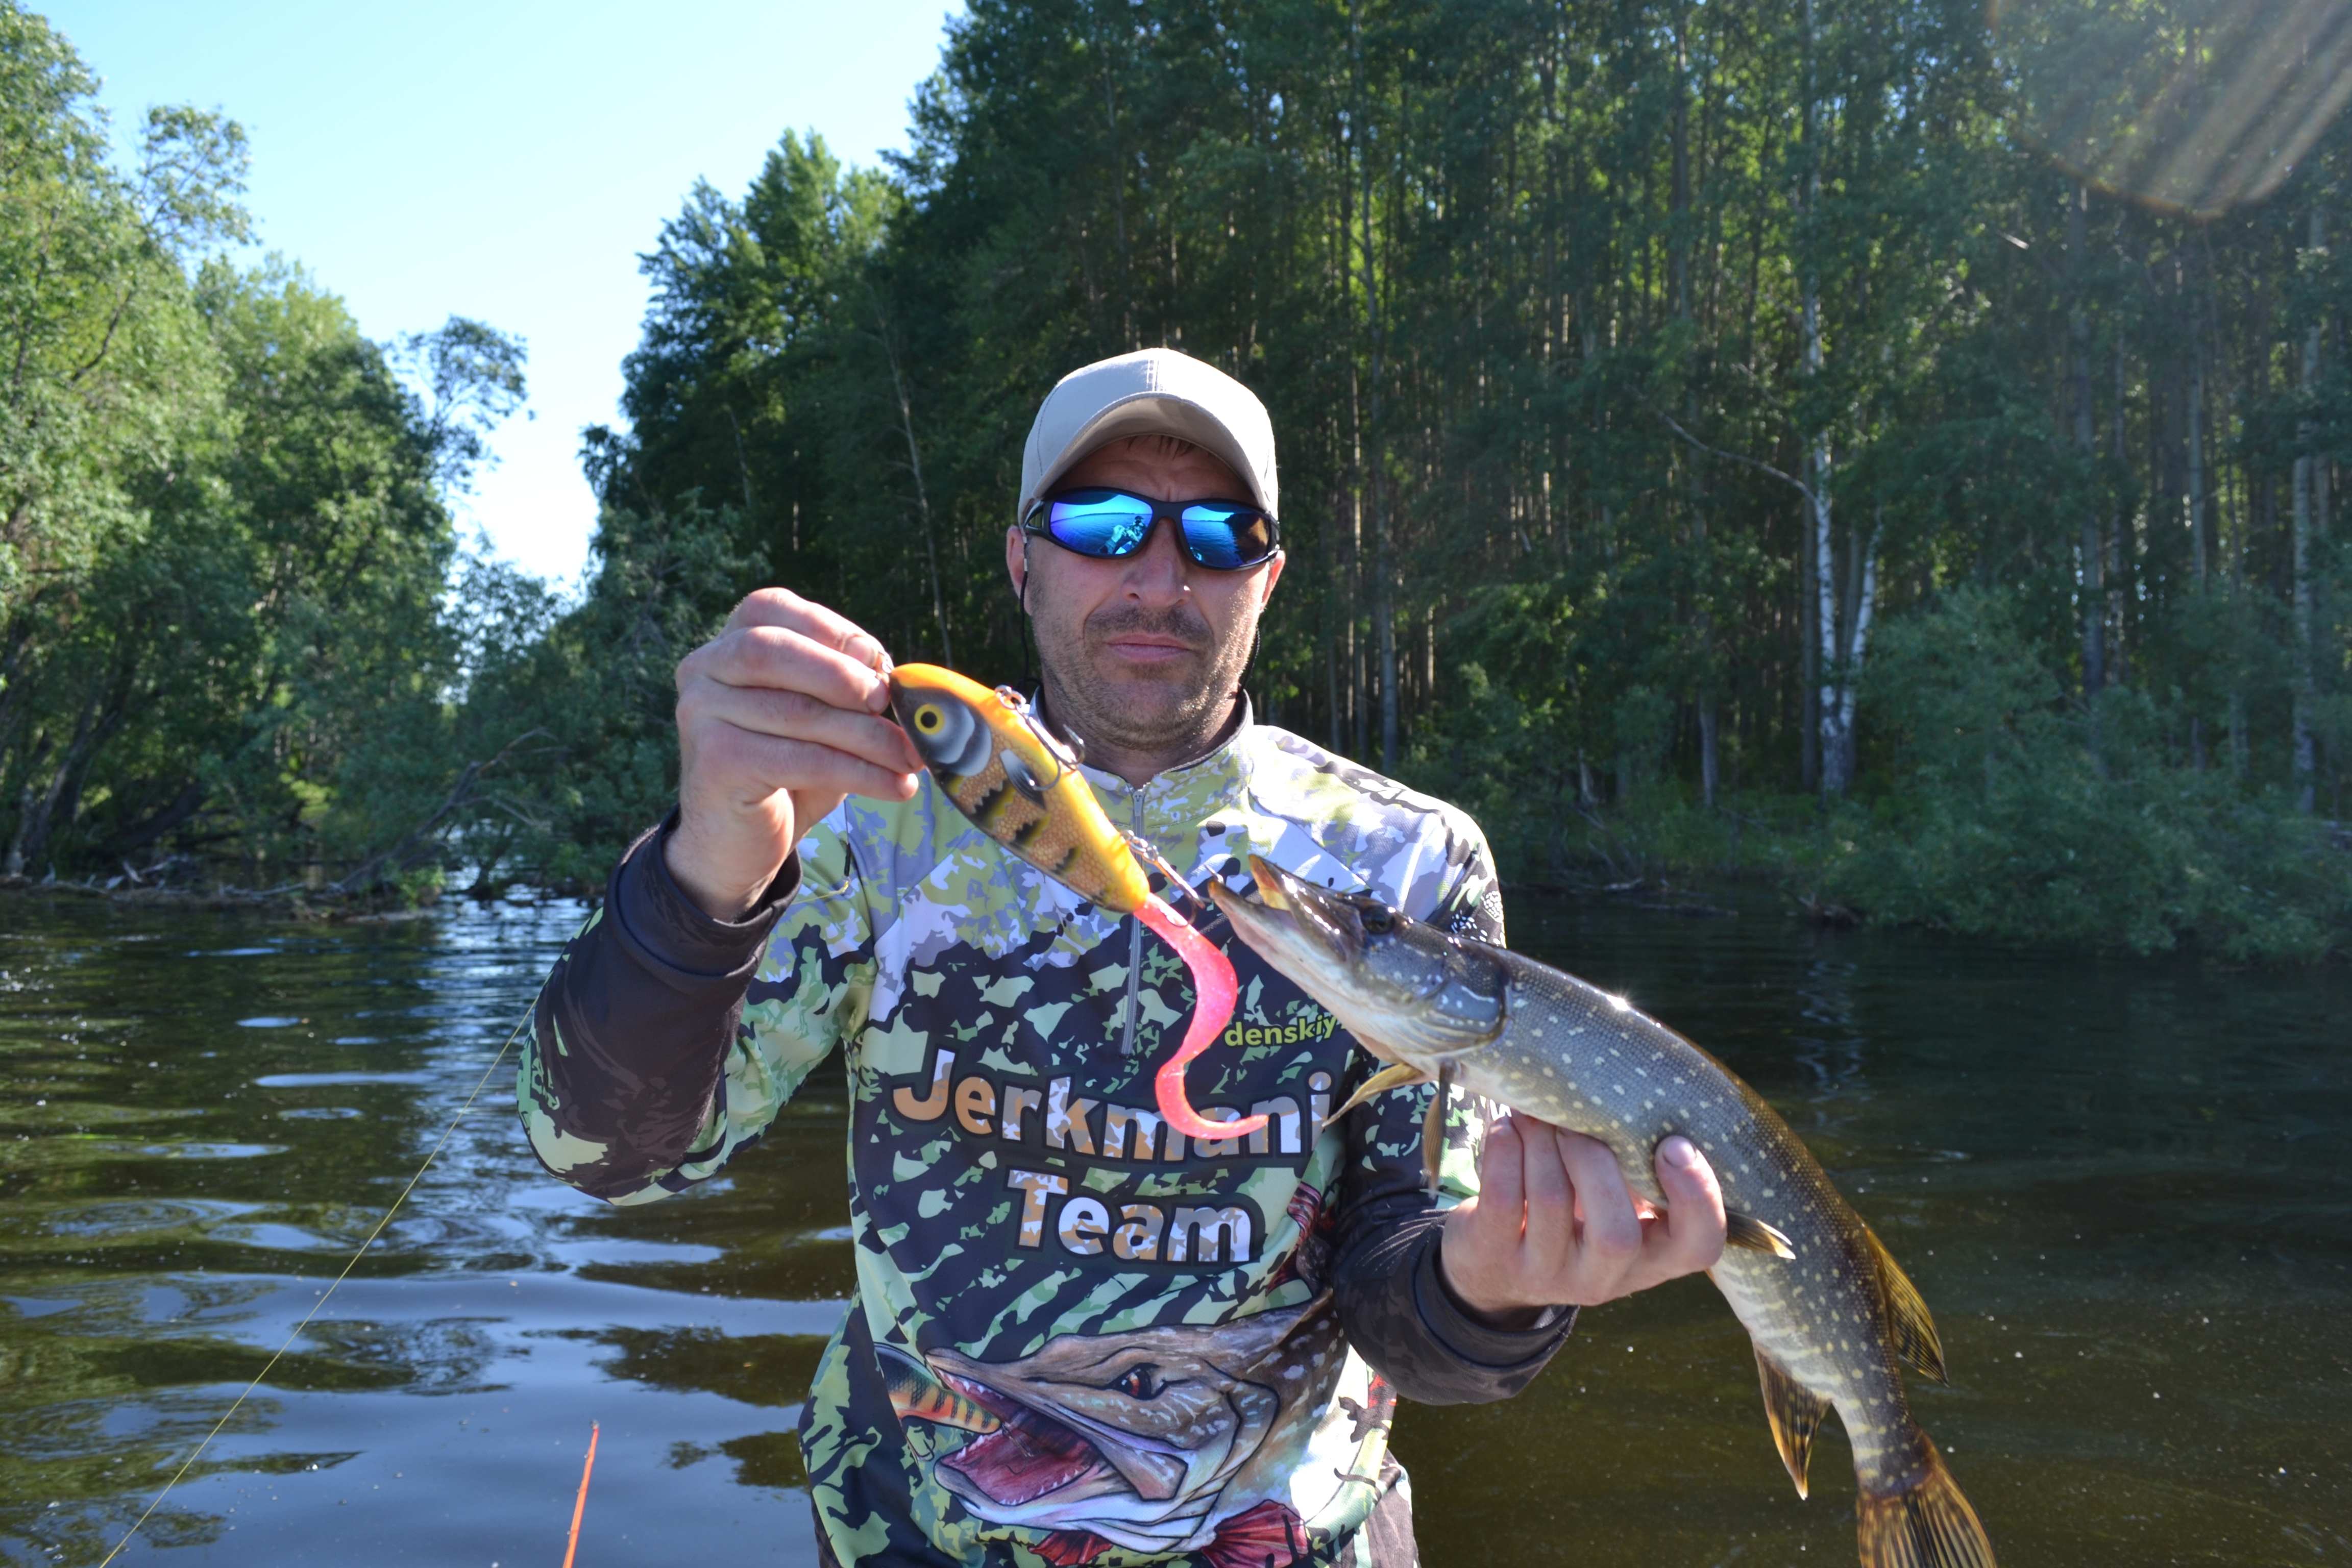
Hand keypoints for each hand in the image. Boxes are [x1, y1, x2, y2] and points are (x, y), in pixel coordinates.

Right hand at [667, 588, 922, 919]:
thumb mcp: (822, 718)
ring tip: (911, 757)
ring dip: (868, 736)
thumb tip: (897, 677)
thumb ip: (849, 689)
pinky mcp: (716, 763)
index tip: (880, 662)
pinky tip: (894, 786)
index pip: (773, 609)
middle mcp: (702, 670)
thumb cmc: (787, 770)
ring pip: (797, 712)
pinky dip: (858, 772)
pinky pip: (801, 759)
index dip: (832, 630)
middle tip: (890, 702)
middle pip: (776, 651)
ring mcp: (701, 715)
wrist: (737, 842)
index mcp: (725, 643)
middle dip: (843, 675)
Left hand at [1440, 1116, 1725, 1321]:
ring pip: (1552, 1200)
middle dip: (1594, 1160)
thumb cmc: (1575, 1213)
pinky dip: (1506, 1149)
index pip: (1698, 1247)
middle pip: (1616, 1234)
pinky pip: (1502, 1197)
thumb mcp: (1619, 1202)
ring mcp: (1545, 1275)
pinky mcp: (1494, 1256)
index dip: (1697, 1197)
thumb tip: (1644, 1091)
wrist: (1496, 1268)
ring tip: (1537, 1113)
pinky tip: (1509, 1130)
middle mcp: (1602, 1279)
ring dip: (1545, 1141)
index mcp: (1651, 1259)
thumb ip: (1639, 1164)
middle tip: (1576, 1118)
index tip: (1674, 1143)